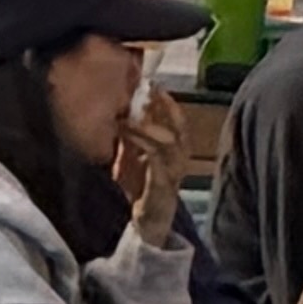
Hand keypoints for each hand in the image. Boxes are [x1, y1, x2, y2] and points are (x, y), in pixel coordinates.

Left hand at [114, 85, 183, 243]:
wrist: (147, 222)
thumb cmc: (140, 187)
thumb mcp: (132, 156)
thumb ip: (131, 136)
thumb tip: (121, 111)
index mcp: (177, 148)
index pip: (176, 116)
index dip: (164, 98)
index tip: (149, 81)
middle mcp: (181, 156)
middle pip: (179, 123)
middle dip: (164, 104)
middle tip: (147, 89)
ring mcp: (175, 170)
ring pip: (169, 138)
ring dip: (149, 122)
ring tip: (131, 111)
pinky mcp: (163, 182)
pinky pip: (155, 155)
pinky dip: (140, 140)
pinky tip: (126, 130)